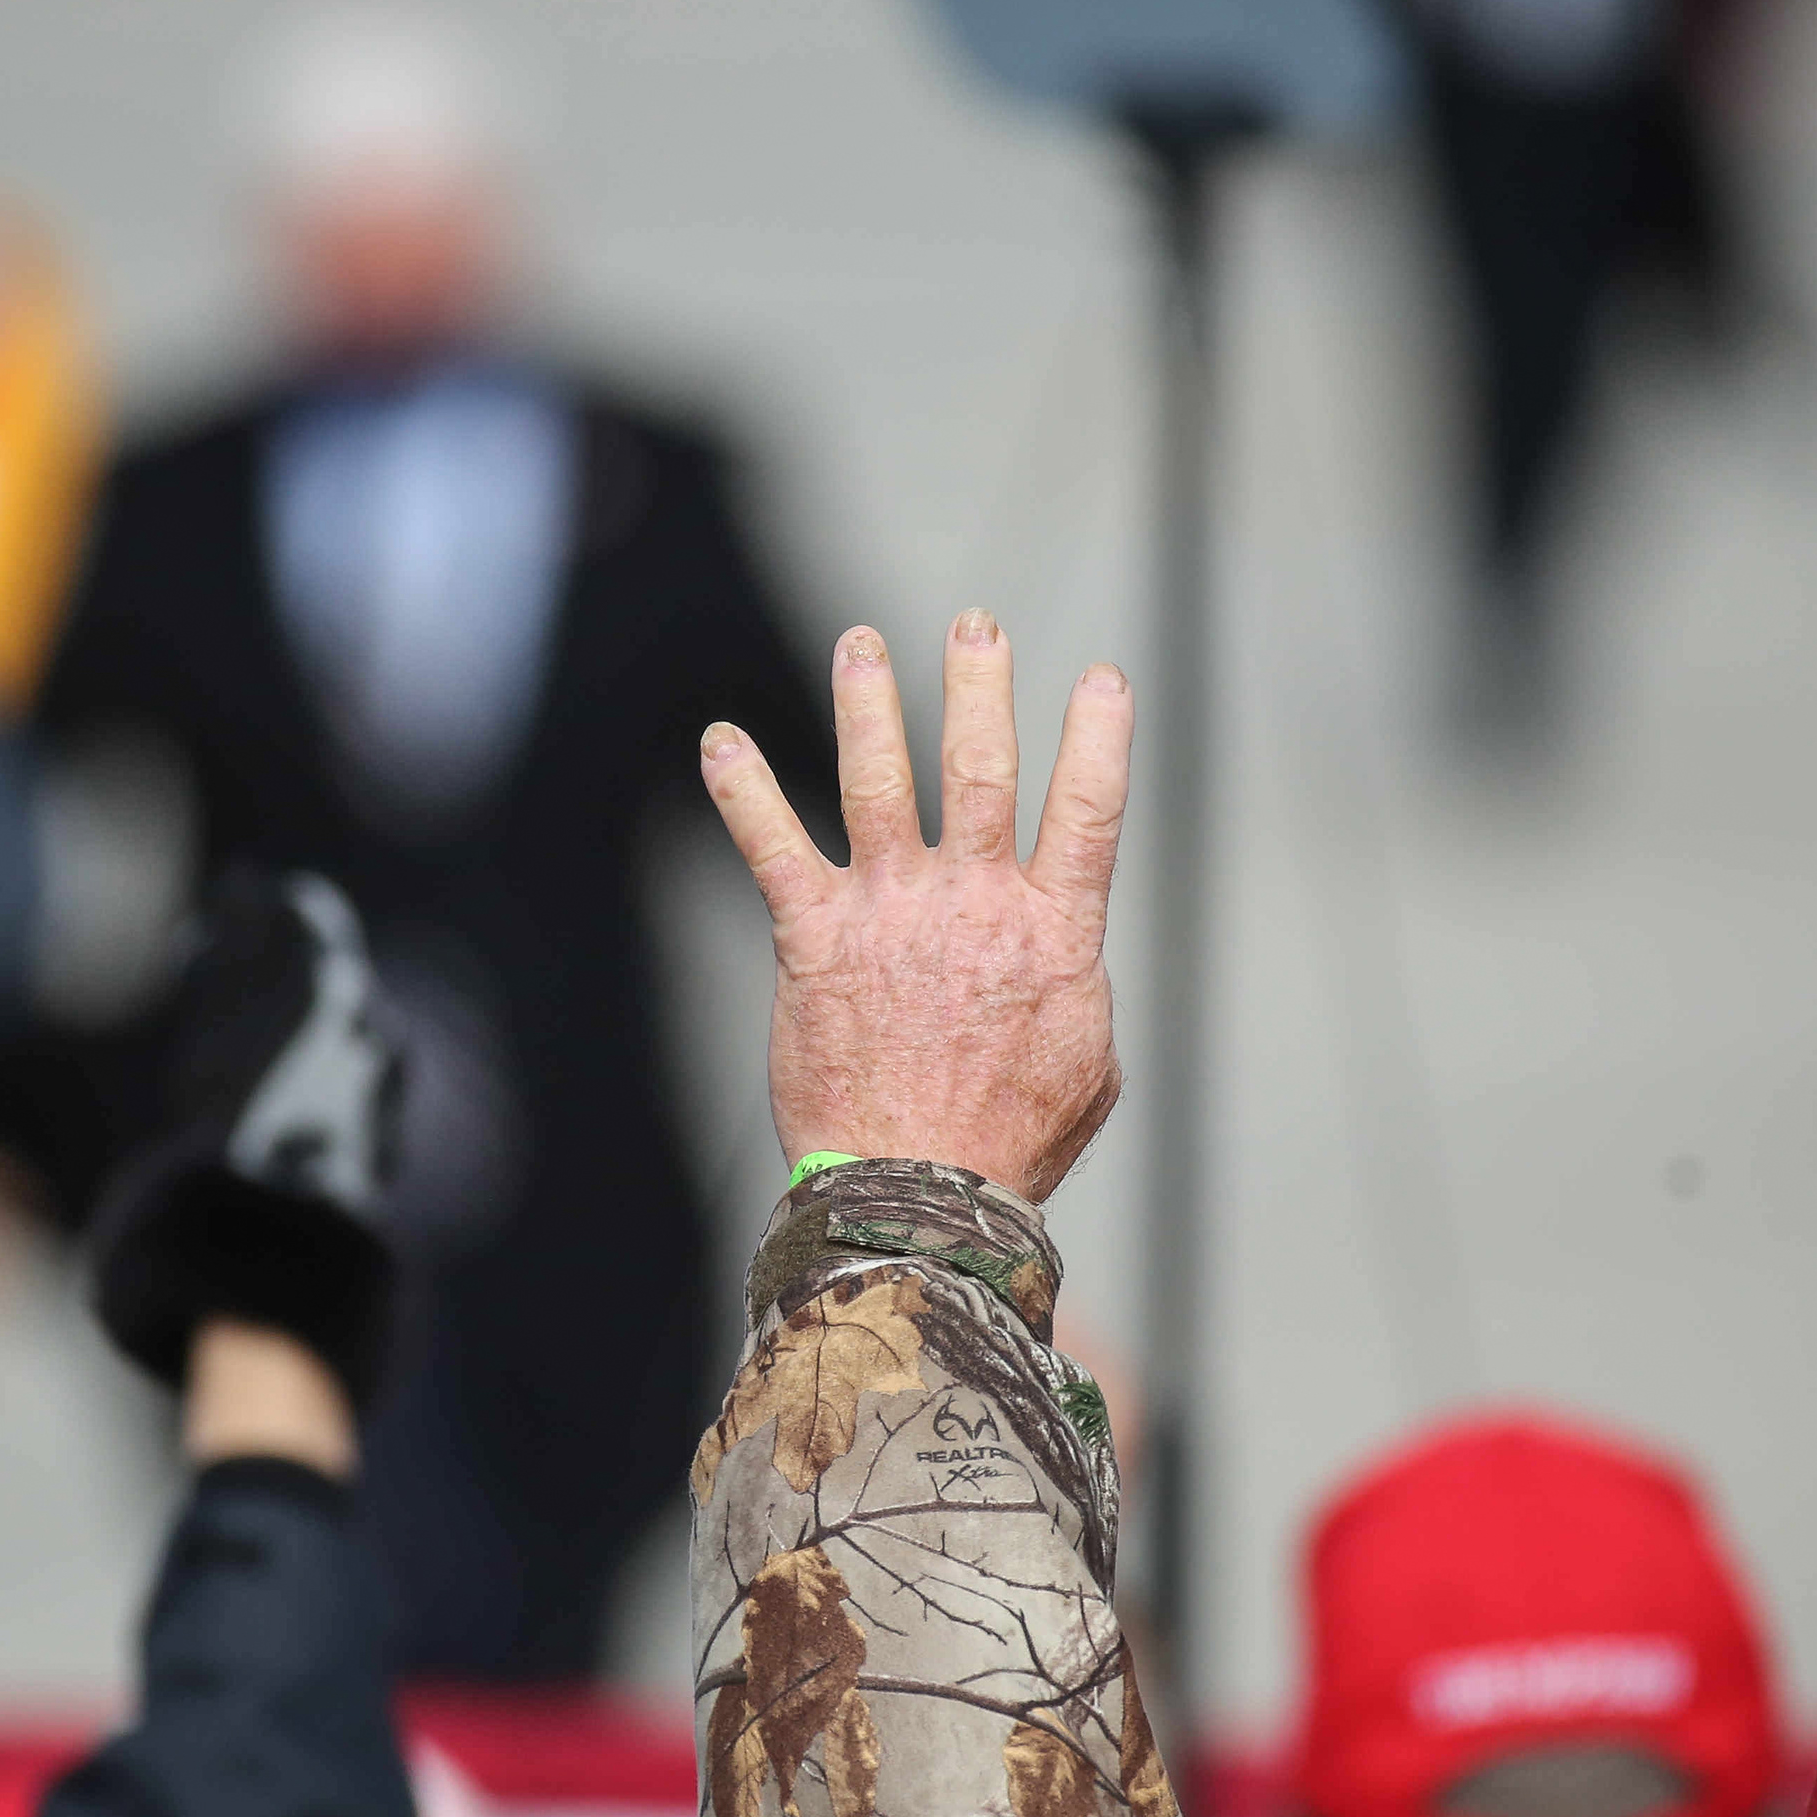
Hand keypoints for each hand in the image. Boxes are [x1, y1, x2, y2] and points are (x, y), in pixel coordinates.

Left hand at [699, 612, 1131, 1203]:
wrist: (919, 1192)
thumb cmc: (1009, 1144)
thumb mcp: (1088, 1069)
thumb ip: (1076, 996)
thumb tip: (1065, 969)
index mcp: (1053, 930)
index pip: (1089, 809)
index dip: (1097, 737)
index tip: (1099, 675)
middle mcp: (973, 901)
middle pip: (980, 766)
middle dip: (977, 685)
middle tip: (973, 623)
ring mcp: (891, 912)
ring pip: (879, 780)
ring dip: (868, 703)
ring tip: (860, 644)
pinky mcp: (815, 939)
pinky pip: (772, 846)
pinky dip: (742, 789)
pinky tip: (717, 741)